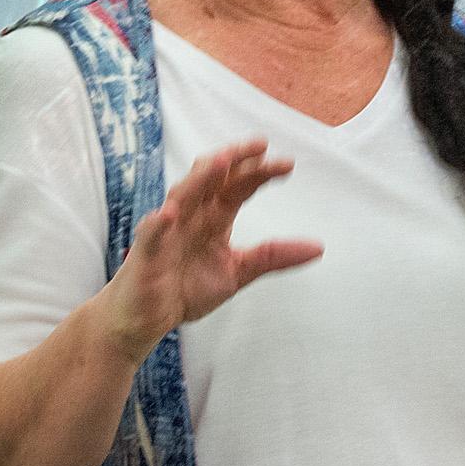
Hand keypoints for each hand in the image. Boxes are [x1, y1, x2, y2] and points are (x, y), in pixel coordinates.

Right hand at [99, 139, 322, 358]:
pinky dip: (158, 223)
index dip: (260, 173)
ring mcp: (166, 230)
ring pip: (182, 196)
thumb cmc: (185, 289)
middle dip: (233, 160)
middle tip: (258, 146)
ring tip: (220, 162)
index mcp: (213, 218)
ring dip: (199, 179)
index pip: (238, 186)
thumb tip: (318, 247)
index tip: (287, 164)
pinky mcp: (146, 253)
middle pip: (211, 179)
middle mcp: (191, 215)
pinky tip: (169, 214)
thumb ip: (272, 256)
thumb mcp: (237, 272)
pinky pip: (151, 233)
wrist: (146, 319)